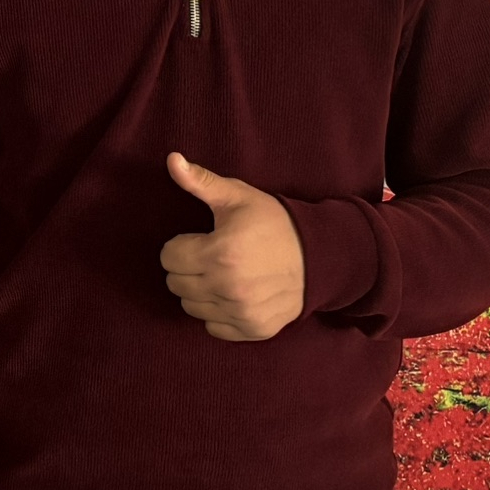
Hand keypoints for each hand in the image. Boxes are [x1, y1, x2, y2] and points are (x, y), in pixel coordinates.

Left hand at [160, 152, 304, 340]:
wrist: (321, 254)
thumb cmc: (274, 222)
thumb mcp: (237, 196)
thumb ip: (200, 181)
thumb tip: (172, 159)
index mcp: (219, 253)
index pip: (168, 258)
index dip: (180, 245)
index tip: (199, 240)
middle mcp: (228, 287)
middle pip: (175, 283)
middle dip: (186, 268)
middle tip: (208, 257)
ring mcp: (242, 311)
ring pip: (191, 307)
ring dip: (199, 291)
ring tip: (220, 274)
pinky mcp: (255, 329)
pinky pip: (214, 328)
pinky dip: (217, 313)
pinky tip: (231, 294)